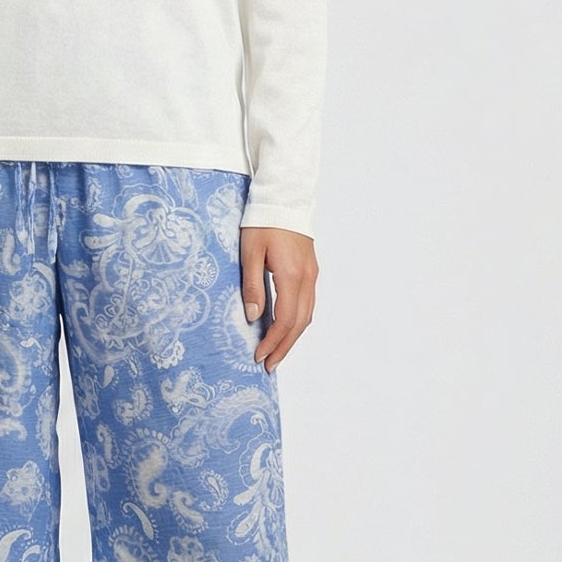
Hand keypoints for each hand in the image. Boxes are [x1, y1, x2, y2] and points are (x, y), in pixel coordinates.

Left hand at [240, 225, 316, 370]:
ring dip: (292, 337)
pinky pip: (308, 303)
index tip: (259, 356)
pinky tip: (285, 327)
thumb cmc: (263, 222)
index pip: (286, 320)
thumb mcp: (249, 253)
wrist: (284, 198)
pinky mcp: (310, 270)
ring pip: (307, 315)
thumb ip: (252, 286)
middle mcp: (307, 278)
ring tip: (277, 351)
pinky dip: (297, 321)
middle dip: (284, 346)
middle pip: (300, 323)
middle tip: (269, 364)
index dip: (273, 342)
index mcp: (291, 275)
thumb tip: (254, 317)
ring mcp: (311, 275)